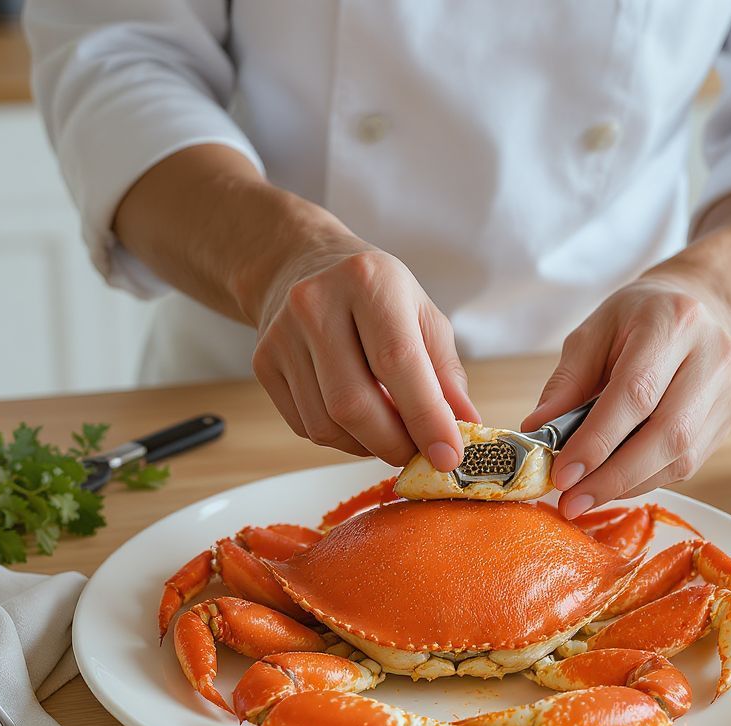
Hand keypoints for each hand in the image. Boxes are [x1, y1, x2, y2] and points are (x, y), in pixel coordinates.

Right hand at [248, 219, 478, 468]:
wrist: (300, 265)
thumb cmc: (372, 293)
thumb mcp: (421, 314)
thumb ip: (446, 372)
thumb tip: (467, 427)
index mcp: (368, 281)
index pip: (398, 362)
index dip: (425, 417)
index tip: (448, 455)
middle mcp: (316, 304)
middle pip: (354, 404)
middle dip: (394, 444)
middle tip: (418, 455)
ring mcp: (282, 335)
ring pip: (327, 425)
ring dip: (367, 446)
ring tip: (390, 433)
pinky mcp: (263, 363)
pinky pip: (306, 427)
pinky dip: (340, 439)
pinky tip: (356, 420)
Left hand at [524, 274, 730, 518]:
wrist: (697, 306)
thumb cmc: (635, 320)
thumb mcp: (591, 335)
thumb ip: (566, 383)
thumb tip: (537, 431)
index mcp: (673, 323)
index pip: (636, 393)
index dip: (598, 441)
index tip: (563, 474)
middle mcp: (712, 357)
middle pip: (667, 433)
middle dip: (614, 477)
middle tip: (572, 501)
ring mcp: (727, 391)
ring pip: (681, 457)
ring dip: (628, 485)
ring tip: (585, 497)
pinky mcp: (727, 419)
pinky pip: (688, 464)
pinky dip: (645, 480)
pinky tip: (614, 484)